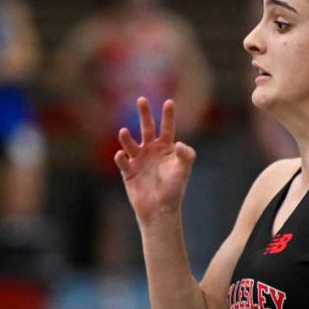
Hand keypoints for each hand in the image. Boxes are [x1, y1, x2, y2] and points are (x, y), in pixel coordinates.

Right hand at [115, 97, 195, 224]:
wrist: (160, 209)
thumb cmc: (174, 189)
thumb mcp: (184, 170)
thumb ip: (186, 155)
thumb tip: (180, 143)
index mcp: (166, 148)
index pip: (167, 128)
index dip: (168, 116)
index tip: (169, 102)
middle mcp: (151, 150)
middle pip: (147, 128)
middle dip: (144, 114)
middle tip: (142, 99)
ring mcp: (138, 160)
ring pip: (131, 144)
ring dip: (126, 138)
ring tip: (124, 132)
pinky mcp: (128, 172)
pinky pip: (123, 162)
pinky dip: (121, 158)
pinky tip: (121, 155)